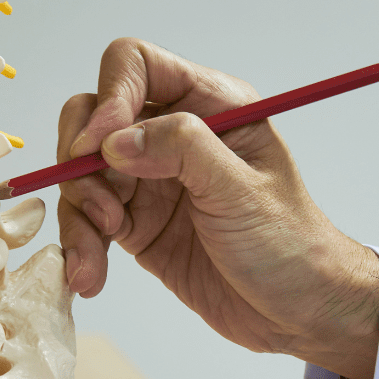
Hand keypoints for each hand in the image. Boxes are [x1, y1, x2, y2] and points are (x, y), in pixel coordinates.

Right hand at [58, 38, 378, 378]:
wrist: (301, 312)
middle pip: (93, 117)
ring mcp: (150, 181)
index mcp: (210, 107)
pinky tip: (88, 277)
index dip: (108, 97)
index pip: (136, 67)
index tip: (97, 147)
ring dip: (77, 215)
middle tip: (97, 208)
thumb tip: (114, 140)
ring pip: (83, 174)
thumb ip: (182, 150)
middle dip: (80, 159)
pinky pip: (88, 221)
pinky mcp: (136, 225)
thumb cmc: (291, 245)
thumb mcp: (243, 190)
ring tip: (93, 261)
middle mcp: (173, 136)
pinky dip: (80, 246)